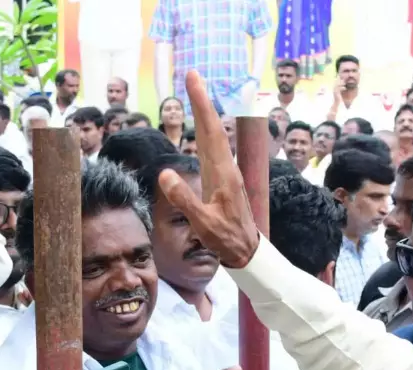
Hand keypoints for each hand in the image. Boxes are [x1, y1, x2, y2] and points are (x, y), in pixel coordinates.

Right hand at [158, 72, 262, 268]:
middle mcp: (226, 168)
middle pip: (213, 127)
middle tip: (192, 75)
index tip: (194, 80)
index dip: (201, 105)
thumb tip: (165, 174)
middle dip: (202, 100)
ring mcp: (226, 172)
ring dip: (205, 113)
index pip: (211, 132)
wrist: (247, 252)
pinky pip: (213, 147)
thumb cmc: (226, 239)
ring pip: (214, 136)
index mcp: (223, 174)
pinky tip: (204, 126)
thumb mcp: (203, 224)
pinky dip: (207, 130)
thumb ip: (185, 199)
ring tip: (195, 92)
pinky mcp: (223, 178)